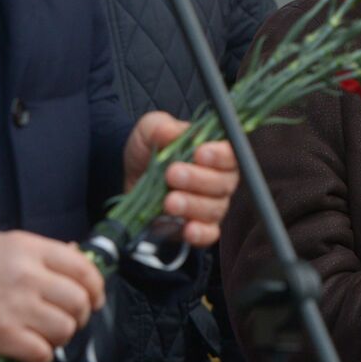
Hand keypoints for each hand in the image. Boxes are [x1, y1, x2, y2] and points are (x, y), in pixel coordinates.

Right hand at [0, 230, 105, 361]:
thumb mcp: (8, 243)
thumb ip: (43, 251)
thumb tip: (77, 255)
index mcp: (31, 249)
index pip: (83, 268)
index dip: (96, 286)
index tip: (95, 297)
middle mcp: (29, 276)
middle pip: (79, 301)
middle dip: (82, 314)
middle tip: (71, 319)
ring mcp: (16, 307)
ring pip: (65, 328)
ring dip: (63, 336)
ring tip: (50, 334)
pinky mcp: (2, 336)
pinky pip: (41, 353)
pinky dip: (43, 356)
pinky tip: (34, 350)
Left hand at [124, 111, 239, 246]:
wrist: (130, 177)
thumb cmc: (149, 150)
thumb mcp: (149, 131)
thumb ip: (160, 127)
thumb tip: (173, 132)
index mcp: (214, 152)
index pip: (231, 153)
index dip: (220, 155)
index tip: (200, 153)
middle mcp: (218, 179)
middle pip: (224, 182)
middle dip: (199, 179)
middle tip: (173, 174)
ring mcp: (210, 205)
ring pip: (215, 208)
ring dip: (192, 205)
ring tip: (169, 201)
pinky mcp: (198, 228)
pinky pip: (209, 234)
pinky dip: (200, 233)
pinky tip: (187, 229)